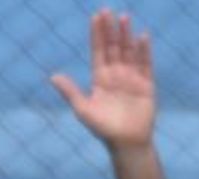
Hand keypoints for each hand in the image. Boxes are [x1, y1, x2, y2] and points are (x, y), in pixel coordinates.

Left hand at [51, 9, 156, 147]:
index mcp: (100, 79)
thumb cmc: (104, 129)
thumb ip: (70, 92)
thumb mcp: (83, 110)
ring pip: (129, 52)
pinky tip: (142, 37)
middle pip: (113, 47)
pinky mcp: (146, 85)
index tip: (96, 17)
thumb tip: (52, 77)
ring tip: (125, 18)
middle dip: (111, 29)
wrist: (127, 144)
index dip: (97, 34)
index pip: (98, 51)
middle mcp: (116, 75)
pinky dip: (144, 51)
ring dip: (126, 35)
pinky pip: (146, 64)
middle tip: (108, 10)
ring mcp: (132, 79)